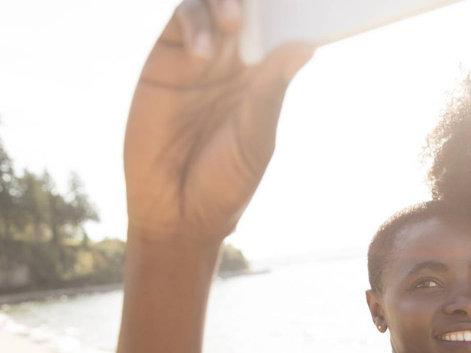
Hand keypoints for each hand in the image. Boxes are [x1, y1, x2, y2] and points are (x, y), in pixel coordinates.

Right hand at [124, 0, 313, 243]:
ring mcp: (199, 57)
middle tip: (263, 2)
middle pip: (249, 7)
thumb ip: (270, 93)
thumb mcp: (254, 140)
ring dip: (226, 1)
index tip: (306, 2)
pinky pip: (181, 22)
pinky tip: (203, 51)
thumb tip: (304, 47)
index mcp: (265, 77)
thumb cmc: (223, 183)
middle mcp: (233, 60)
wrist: (175, 213)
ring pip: (212, 4)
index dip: (291, 11)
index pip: (281, 28)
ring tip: (234, 23)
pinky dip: (195, 23)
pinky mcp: (164, 60)